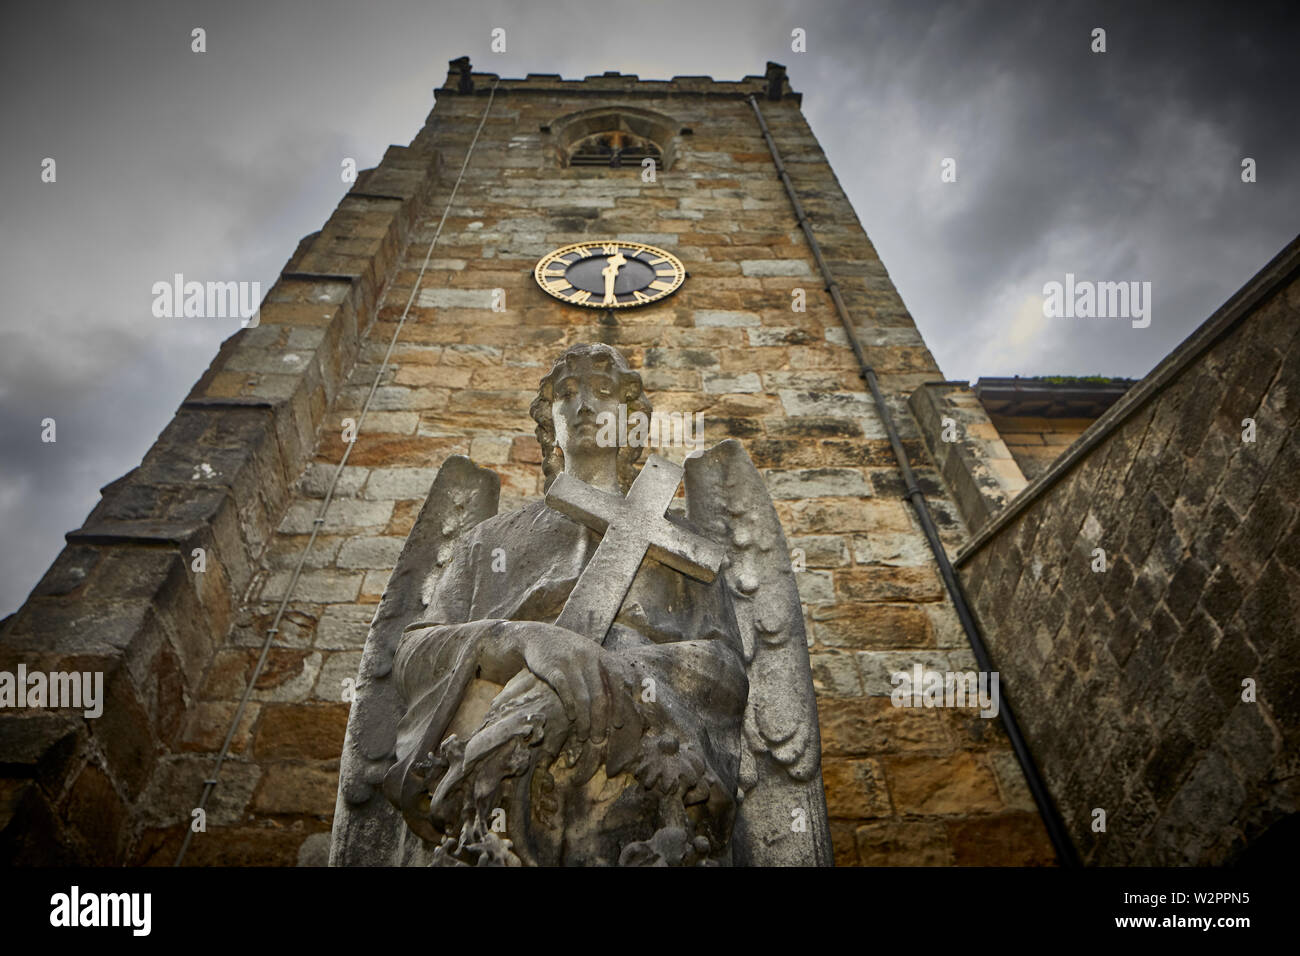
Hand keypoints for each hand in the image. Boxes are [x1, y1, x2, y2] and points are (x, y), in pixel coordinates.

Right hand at [519, 623, 610, 743]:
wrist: (535, 635)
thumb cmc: (566, 651)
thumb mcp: (588, 653)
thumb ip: (602, 672)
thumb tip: (617, 703)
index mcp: (600, 654)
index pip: (616, 681)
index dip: (619, 704)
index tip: (617, 724)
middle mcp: (588, 657)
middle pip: (600, 695)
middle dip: (600, 720)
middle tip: (598, 739)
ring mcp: (570, 662)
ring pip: (583, 698)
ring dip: (585, 721)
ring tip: (584, 737)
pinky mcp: (552, 668)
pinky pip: (565, 692)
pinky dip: (570, 708)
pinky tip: (572, 719)